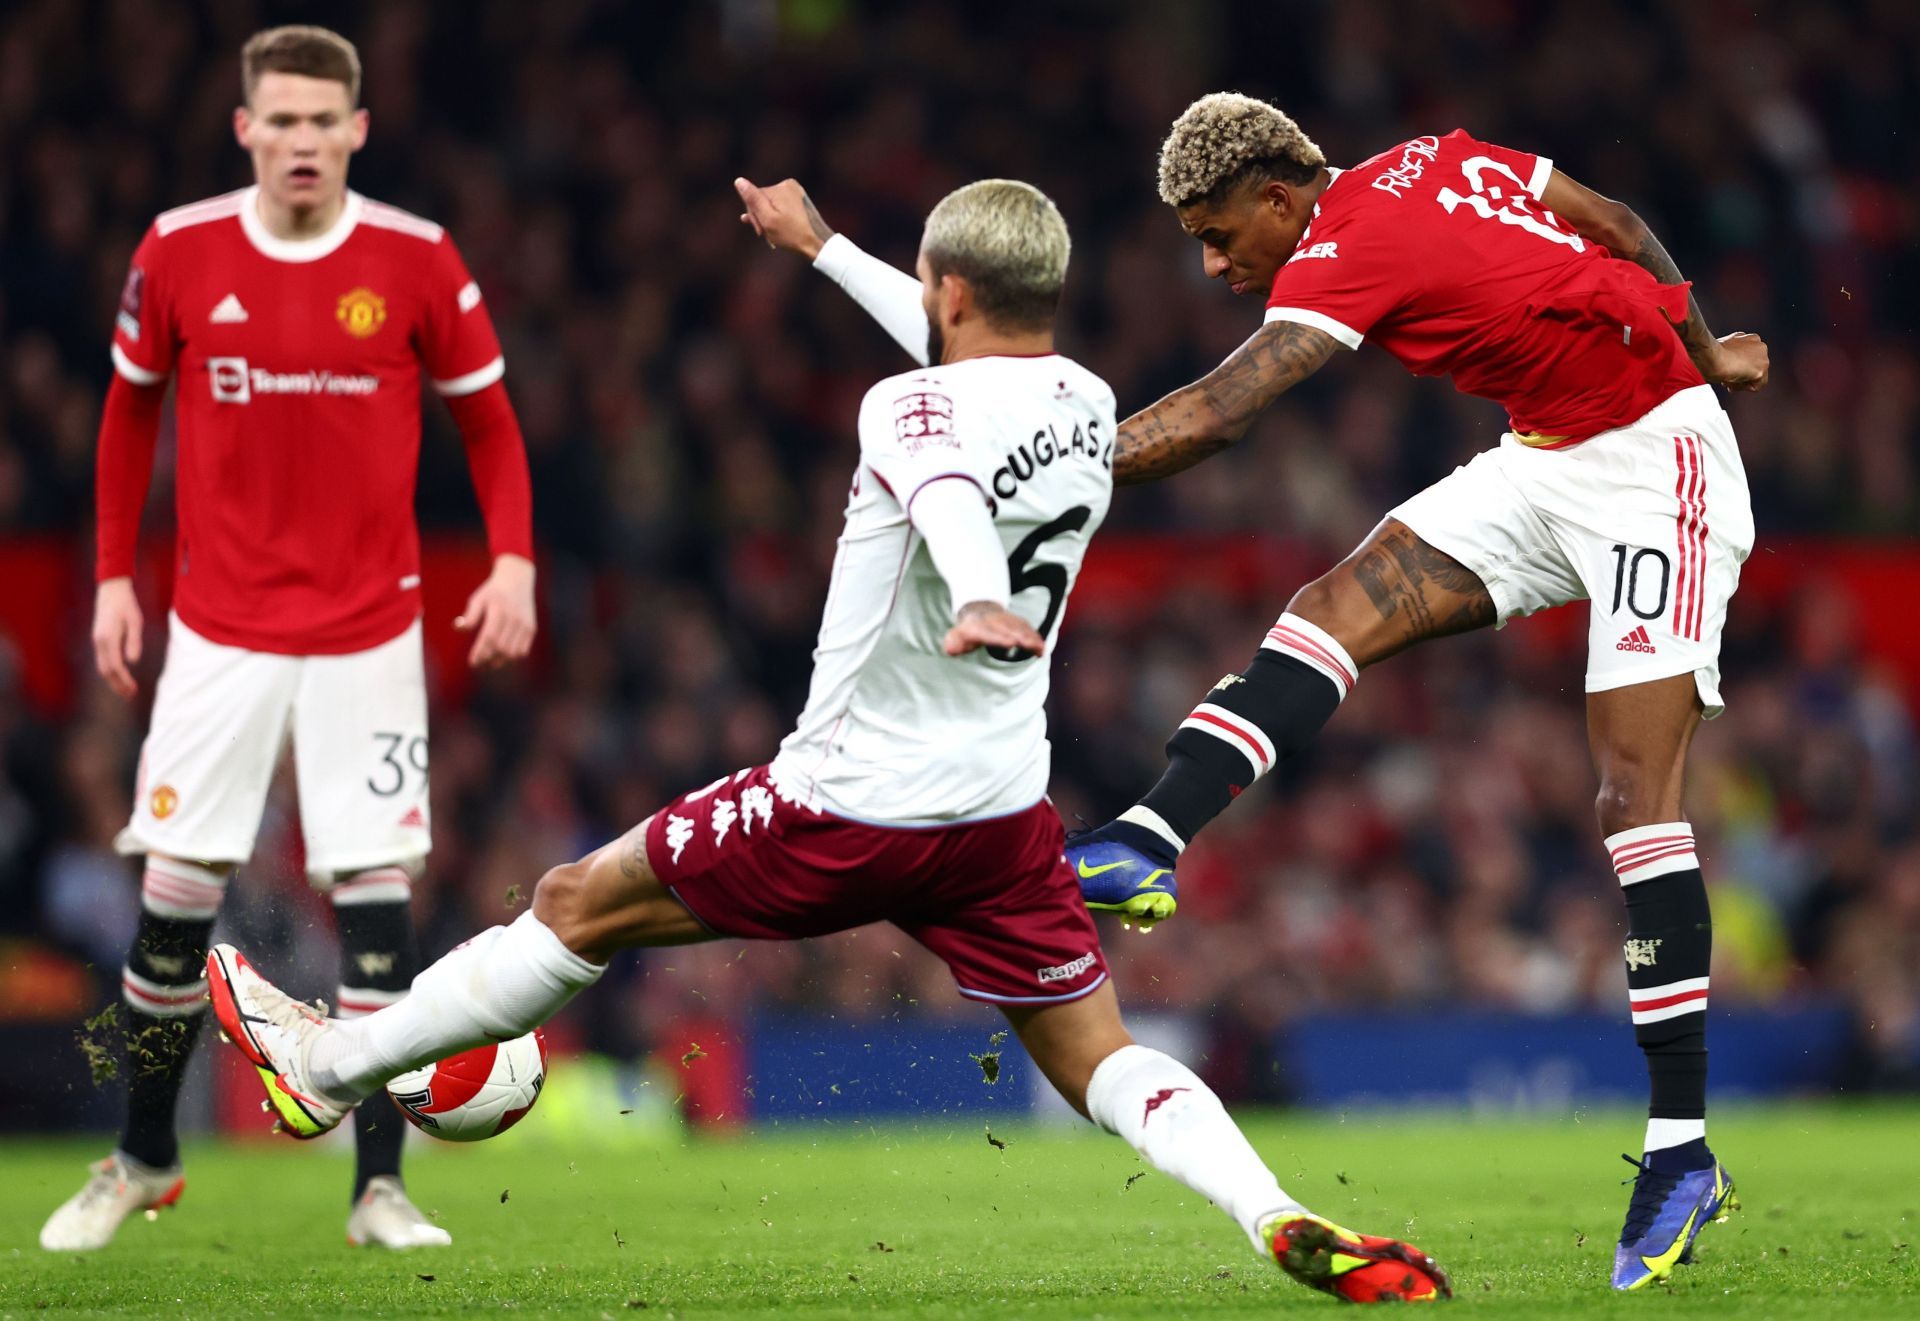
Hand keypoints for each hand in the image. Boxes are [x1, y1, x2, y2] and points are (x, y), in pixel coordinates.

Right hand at [92, 577, 142, 698]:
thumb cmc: (127, 604)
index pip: (114, 666)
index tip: (134, 689)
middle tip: (131, 696)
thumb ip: (134, 641)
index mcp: (108, 638)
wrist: (111, 590)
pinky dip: (110, 672)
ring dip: (113, 680)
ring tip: (127, 690)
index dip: (123, 680)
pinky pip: (102, 660)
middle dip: (117, 685)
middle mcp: (99, 642)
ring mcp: (97, 641)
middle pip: (105, 671)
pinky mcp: (99, 639)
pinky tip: (121, 677)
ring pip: (102, 667)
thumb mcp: (135, 621)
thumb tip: (133, 662)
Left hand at [455, 553, 536, 668]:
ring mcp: (525, 624)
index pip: (489, 637)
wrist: (517, 580)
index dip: (480, 652)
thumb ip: (469, 615)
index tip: (472, 662)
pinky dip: (512, 657)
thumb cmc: (493, 592)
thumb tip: (459, 628)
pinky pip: (523, 650)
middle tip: (479, 665)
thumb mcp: (478, 598)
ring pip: (513, 652)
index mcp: (498, 610)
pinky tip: (502, 655)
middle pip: (501, 648)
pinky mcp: (531, 628)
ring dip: (500, 661)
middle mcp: (514, 617)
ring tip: (490, 663)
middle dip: (488, 659)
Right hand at [734, 177, 834, 260]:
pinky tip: (775, 229)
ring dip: (768, 220)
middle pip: (762, 200)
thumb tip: (738, 180)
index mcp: (780, 187)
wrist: (817, 243)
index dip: (753, 215)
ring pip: (770, 205)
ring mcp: (795, 192)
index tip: (760, 231)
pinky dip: (776, 218)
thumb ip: (752, 199)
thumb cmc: (791, 234)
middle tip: (765, 235)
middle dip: (761, 218)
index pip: (754, 197)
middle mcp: (788, 185)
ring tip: (772, 235)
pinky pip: (780, 207)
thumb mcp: (767, 219)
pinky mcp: (798, 200)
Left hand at [943, 601, 1044, 657]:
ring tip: (1040, 649)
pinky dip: (1035, 637)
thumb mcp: (956, 637)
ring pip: (1020, 628)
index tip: (1011, 643)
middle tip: (1030, 645)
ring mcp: (1007, 620)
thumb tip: (951, 649)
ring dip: (1031, 638)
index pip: (989, 632)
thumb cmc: (968, 631)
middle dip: (1020, 636)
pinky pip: (1027, 628)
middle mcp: (994, 621)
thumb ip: (953, 643)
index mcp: (978, 627)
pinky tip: (1041, 648)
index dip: (1000, 637)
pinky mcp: (1016, 622)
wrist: (979, 609)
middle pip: (1009, 629)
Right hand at [1701, 331, 1768, 391]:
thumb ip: (1730, 354)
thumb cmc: (1710, 353)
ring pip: (1756, 376)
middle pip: (1754, 366)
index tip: (1728, 370)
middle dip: (1741, 374)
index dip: (1737, 366)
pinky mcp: (1760, 370)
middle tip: (1727, 378)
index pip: (1749, 356)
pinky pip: (1756, 386)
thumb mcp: (1721, 349)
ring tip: (1727, 380)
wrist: (1711, 356)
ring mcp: (1762, 357)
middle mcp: (1759, 345)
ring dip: (1741, 381)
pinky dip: (1743, 387)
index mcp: (1750, 338)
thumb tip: (1727, 363)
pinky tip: (1731, 382)